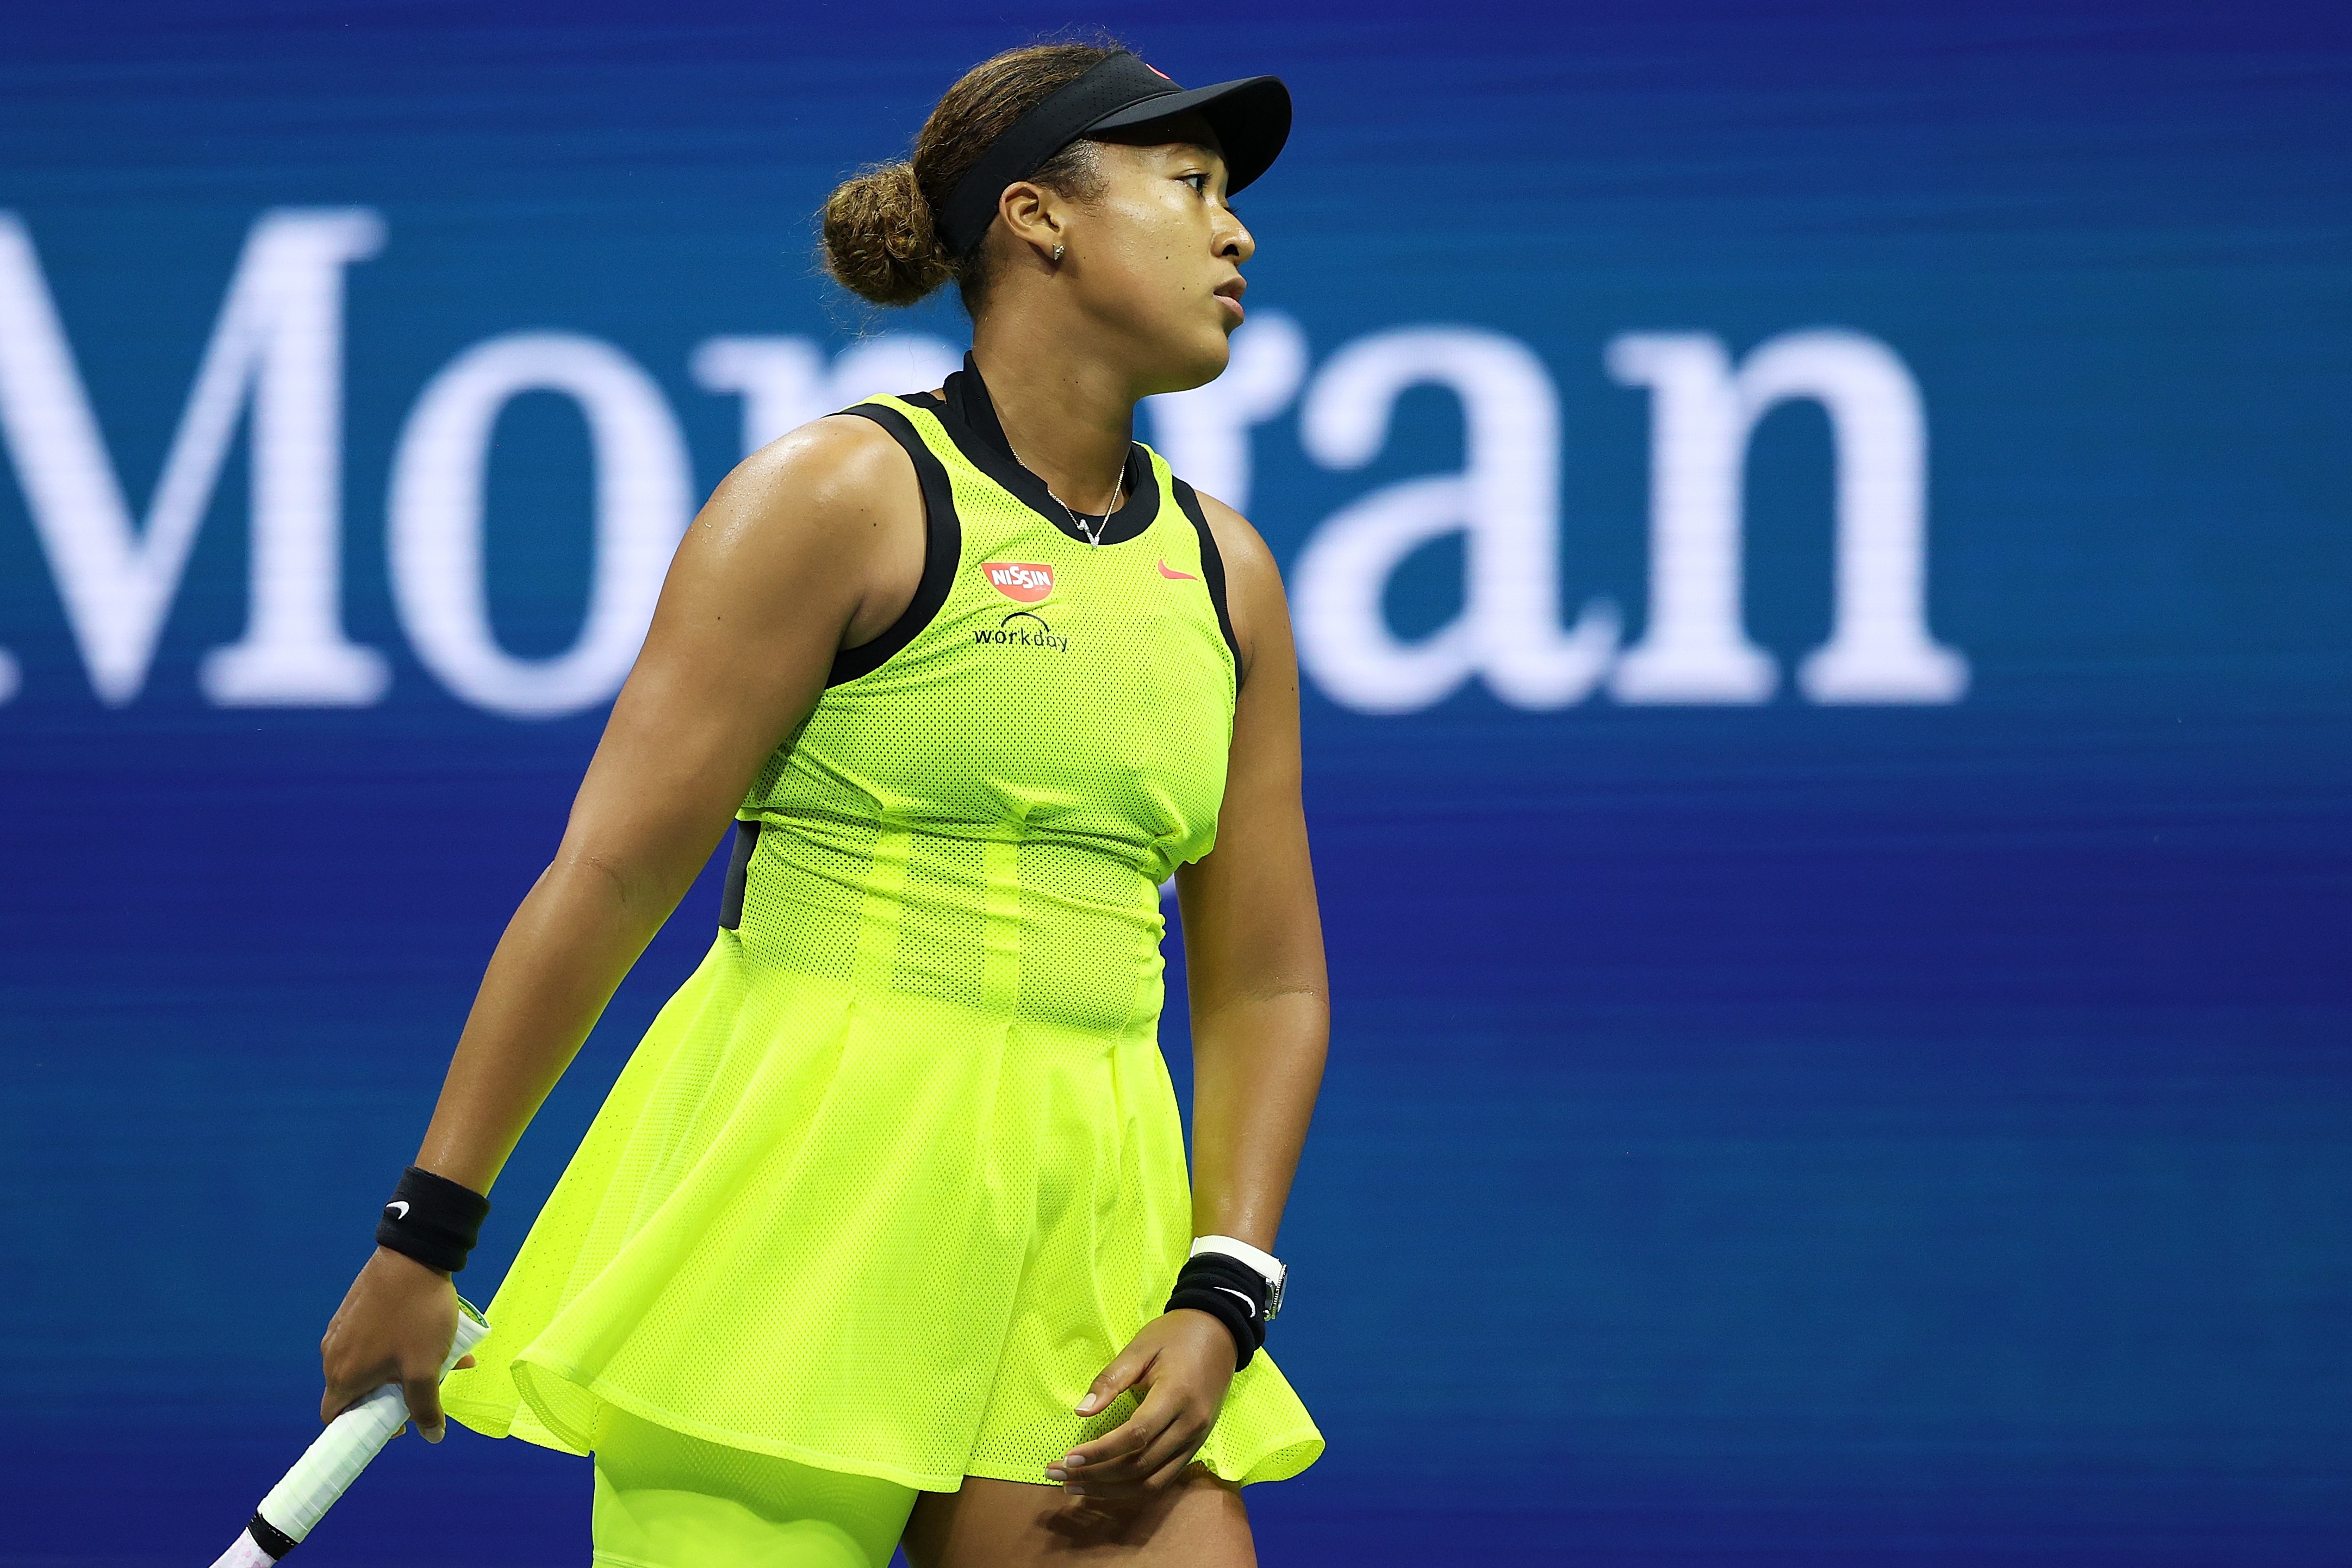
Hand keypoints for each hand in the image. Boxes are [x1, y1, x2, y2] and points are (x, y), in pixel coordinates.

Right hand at [318, 1245, 474, 1441]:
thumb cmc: (416, 1316)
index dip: (361, 1427)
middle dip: (393, 1396)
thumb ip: (425, 1406)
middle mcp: (333, 1354)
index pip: (335, 1416)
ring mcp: (342, 1329)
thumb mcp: (425, 1368)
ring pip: (370, 1362)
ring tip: (444, 1362)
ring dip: (402, 1369)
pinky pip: (373, 1339)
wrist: (414, 1257)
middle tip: (426, 1390)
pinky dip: (399, 1346)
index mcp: (342, 1376)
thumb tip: (432, 1437)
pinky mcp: (355, 1310)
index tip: (392, 1424)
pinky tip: (435, 1339)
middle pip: (357, 1391)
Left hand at [1045, 1309, 1236, 1498]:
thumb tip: (1081, 1412)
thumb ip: (1110, 1380)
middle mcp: (1190, 1426)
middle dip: (1096, 1476)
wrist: (1219, 1333)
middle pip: (1140, 1466)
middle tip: (1059, 1474)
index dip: (1100, 1452)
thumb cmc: (1175, 1336)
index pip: (1135, 1436)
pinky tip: (1106, 1486)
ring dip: (1111, 1490)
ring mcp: (1196, 1441)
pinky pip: (1163, 1479)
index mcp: (1177, 1395)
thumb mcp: (1140, 1348)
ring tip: (1075, 1487)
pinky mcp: (1196, 1447)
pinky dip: (1132, 1488)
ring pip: (1152, 1482)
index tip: (1067, 1458)